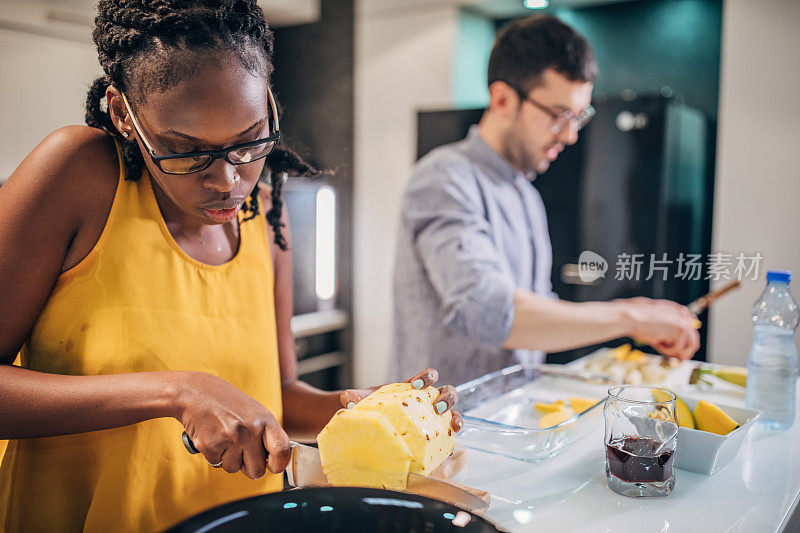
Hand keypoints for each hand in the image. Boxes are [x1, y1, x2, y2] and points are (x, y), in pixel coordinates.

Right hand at [175, 372, 289, 478]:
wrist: (195, 392)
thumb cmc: (227, 403)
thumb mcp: (254, 412)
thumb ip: (266, 434)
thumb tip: (277, 461)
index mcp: (265, 419)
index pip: (281, 450)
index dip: (279, 464)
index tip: (273, 467)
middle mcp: (250, 429)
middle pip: (257, 471)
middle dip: (248, 466)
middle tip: (240, 451)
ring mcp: (231, 438)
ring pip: (234, 468)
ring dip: (228, 458)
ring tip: (224, 437)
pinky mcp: (211, 446)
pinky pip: (216, 463)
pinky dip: (213, 454)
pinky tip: (212, 436)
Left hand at [338, 368, 462, 432]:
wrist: (370, 424)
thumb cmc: (370, 408)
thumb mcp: (363, 401)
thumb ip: (355, 397)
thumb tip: (348, 399)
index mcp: (413, 387)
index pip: (427, 376)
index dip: (427, 377)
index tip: (418, 385)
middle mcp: (427, 399)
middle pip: (447, 391)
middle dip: (446, 396)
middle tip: (437, 406)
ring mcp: (433, 415)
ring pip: (453, 409)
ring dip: (456, 414)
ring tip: (452, 424)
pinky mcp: (433, 432)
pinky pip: (448, 430)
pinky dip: (452, 433)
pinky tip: (452, 439)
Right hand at [620, 298, 699, 360]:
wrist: (631, 317)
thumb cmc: (637, 320)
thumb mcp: (656, 326)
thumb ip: (669, 333)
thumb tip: (678, 351)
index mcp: (677, 311)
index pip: (690, 332)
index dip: (685, 345)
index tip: (679, 355)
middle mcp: (684, 315)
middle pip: (693, 341)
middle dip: (685, 353)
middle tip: (677, 360)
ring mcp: (684, 322)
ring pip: (688, 347)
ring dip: (674, 352)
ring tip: (660, 348)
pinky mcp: (681, 330)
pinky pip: (678, 349)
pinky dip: (667, 351)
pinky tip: (657, 343)